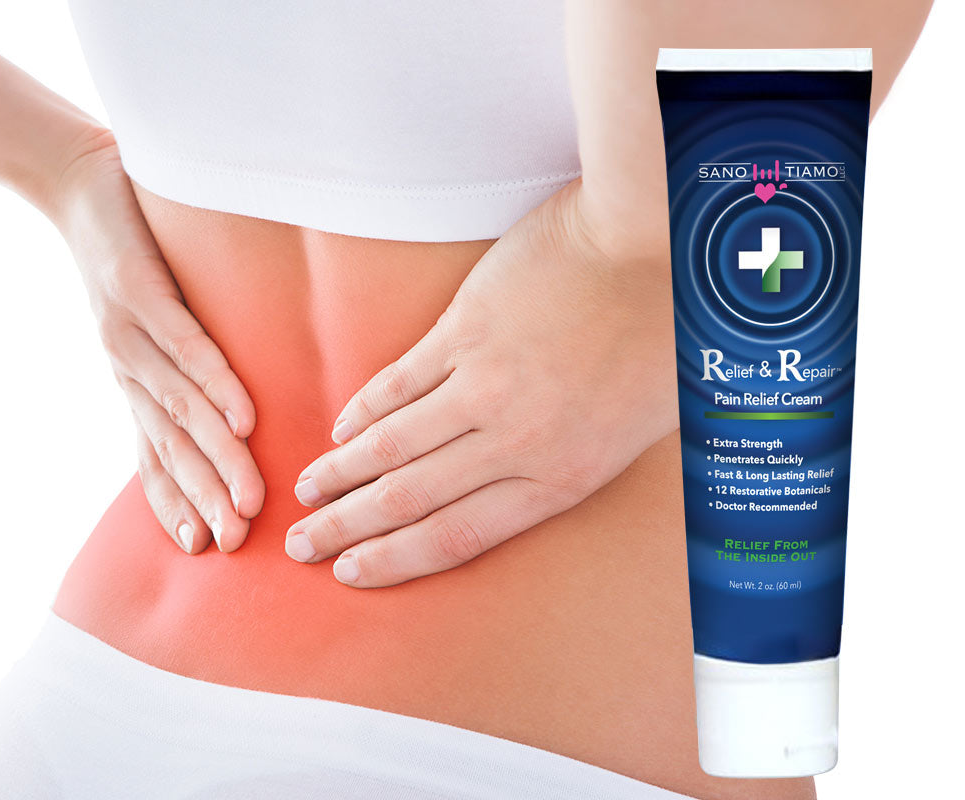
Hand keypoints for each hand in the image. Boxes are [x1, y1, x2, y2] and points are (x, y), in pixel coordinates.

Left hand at [49, 132, 263, 552]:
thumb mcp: (157, 323)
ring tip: (251, 498)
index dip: (177, 503)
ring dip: (216, 458)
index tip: (207, 551)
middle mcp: (126, 370)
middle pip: (169, 448)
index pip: (154, 457)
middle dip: (204, 500)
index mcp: (133, 383)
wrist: (75, 183)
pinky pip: (182, 345)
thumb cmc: (131, 255)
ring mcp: (128, 333)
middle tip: (239, 543)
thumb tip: (242, 404)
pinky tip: (243, 417)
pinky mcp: (137, 291)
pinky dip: (213, 384)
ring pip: (177, 410)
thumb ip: (192, 365)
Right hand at [285, 181, 674, 586]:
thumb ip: (571, 461)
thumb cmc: (668, 332)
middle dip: (346, 529)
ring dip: (340, 473)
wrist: (658, 241)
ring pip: (392, 445)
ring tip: (306, 493)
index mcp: (564, 474)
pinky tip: (340, 431)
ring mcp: (486, 383)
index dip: (395, 559)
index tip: (352, 573)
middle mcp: (518, 439)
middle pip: (410, 499)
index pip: (458, 535)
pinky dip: (363, 412)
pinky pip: (399, 384)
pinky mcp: (465, 331)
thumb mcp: (637, 426)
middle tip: (301, 545)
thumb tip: (515, 485)